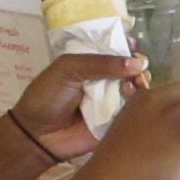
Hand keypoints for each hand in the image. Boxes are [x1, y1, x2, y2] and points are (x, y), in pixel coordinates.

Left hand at [11, 54, 150, 160]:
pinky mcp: (118, 120)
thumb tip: (139, 63)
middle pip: (130, 68)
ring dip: (140, 82)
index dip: (127, 46)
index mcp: (91, 63)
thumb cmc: (48, 96)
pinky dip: (137, 101)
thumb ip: (101, 63)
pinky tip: (131, 97)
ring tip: (135, 83)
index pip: (114, 49)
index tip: (134, 46)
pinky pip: (134, 109)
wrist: (39, 134)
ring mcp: (112, 100)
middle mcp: (104, 80)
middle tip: (140, 69)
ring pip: (136, 88)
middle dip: (138, 65)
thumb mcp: (69, 68)